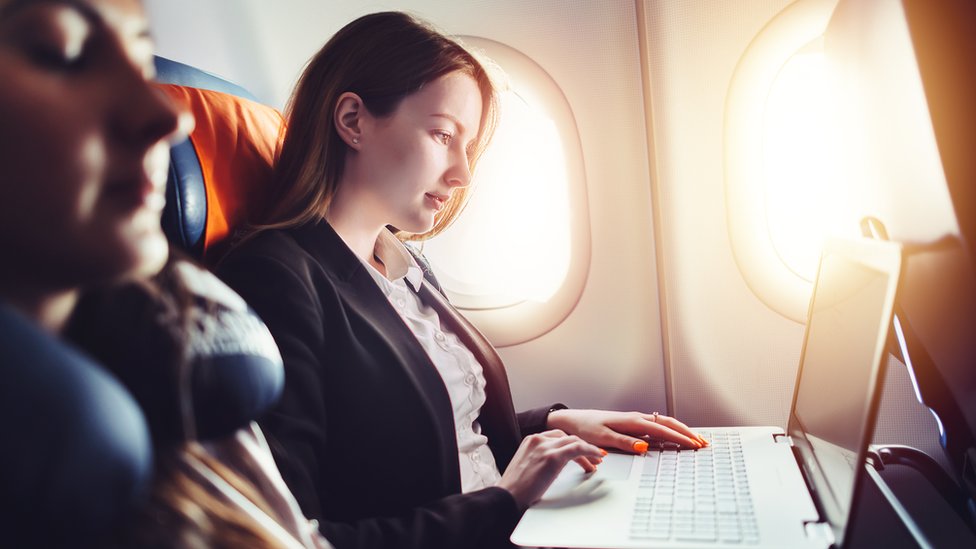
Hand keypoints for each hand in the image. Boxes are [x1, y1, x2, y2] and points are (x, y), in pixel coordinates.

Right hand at [497, 429, 605, 511]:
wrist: (508, 496)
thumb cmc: (515, 489)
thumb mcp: (527, 467)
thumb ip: (539, 460)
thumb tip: (554, 466)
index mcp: (530, 440)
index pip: (557, 437)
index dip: (571, 444)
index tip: (580, 452)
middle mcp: (538, 439)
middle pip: (567, 437)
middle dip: (582, 446)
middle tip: (594, 457)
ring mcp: (545, 447)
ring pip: (575, 441)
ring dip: (589, 450)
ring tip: (597, 460)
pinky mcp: (553, 456)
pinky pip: (578, 448)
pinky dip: (590, 451)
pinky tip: (597, 457)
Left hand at [546, 409, 706, 452]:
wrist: (572, 420)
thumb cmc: (585, 429)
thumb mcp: (602, 438)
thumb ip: (624, 442)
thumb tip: (644, 447)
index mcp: (631, 421)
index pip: (661, 429)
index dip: (679, 437)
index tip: (694, 445)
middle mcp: (636, 419)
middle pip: (668, 423)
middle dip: (687, 432)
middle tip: (703, 443)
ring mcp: (635, 421)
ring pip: (664, 423)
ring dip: (681, 430)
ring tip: (696, 439)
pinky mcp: (632, 424)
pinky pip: (656, 426)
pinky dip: (670, 430)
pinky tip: (675, 437)